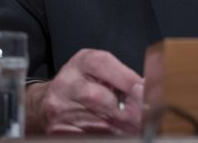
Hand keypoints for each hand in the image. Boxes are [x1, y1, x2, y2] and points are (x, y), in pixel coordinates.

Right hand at [25, 49, 143, 134]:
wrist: (48, 100)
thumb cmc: (84, 81)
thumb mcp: (101, 69)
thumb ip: (122, 76)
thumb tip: (149, 89)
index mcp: (82, 63)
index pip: (101, 64)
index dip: (124, 78)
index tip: (143, 90)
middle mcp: (67, 83)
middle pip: (97, 97)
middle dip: (125, 109)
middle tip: (145, 116)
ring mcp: (60, 108)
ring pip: (95, 121)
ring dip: (121, 127)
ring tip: (137, 128)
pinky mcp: (59, 129)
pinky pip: (88, 135)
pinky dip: (108, 136)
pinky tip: (120, 134)